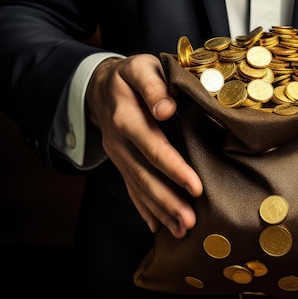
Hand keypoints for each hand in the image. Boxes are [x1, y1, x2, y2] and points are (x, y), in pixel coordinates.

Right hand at [86, 53, 203, 237]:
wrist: (102, 85)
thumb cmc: (132, 74)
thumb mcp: (141, 68)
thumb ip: (153, 85)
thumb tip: (165, 109)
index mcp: (126, 117)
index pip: (153, 148)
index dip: (174, 169)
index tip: (195, 187)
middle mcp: (119, 142)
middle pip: (145, 176)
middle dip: (168, 201)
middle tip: (190, 221)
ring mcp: (118, 156)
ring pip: (138, 187)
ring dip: (160, 211)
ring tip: (181, 230)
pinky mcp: (121, 163)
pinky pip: (132, 188)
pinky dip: (145, 209)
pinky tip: (158, 226)